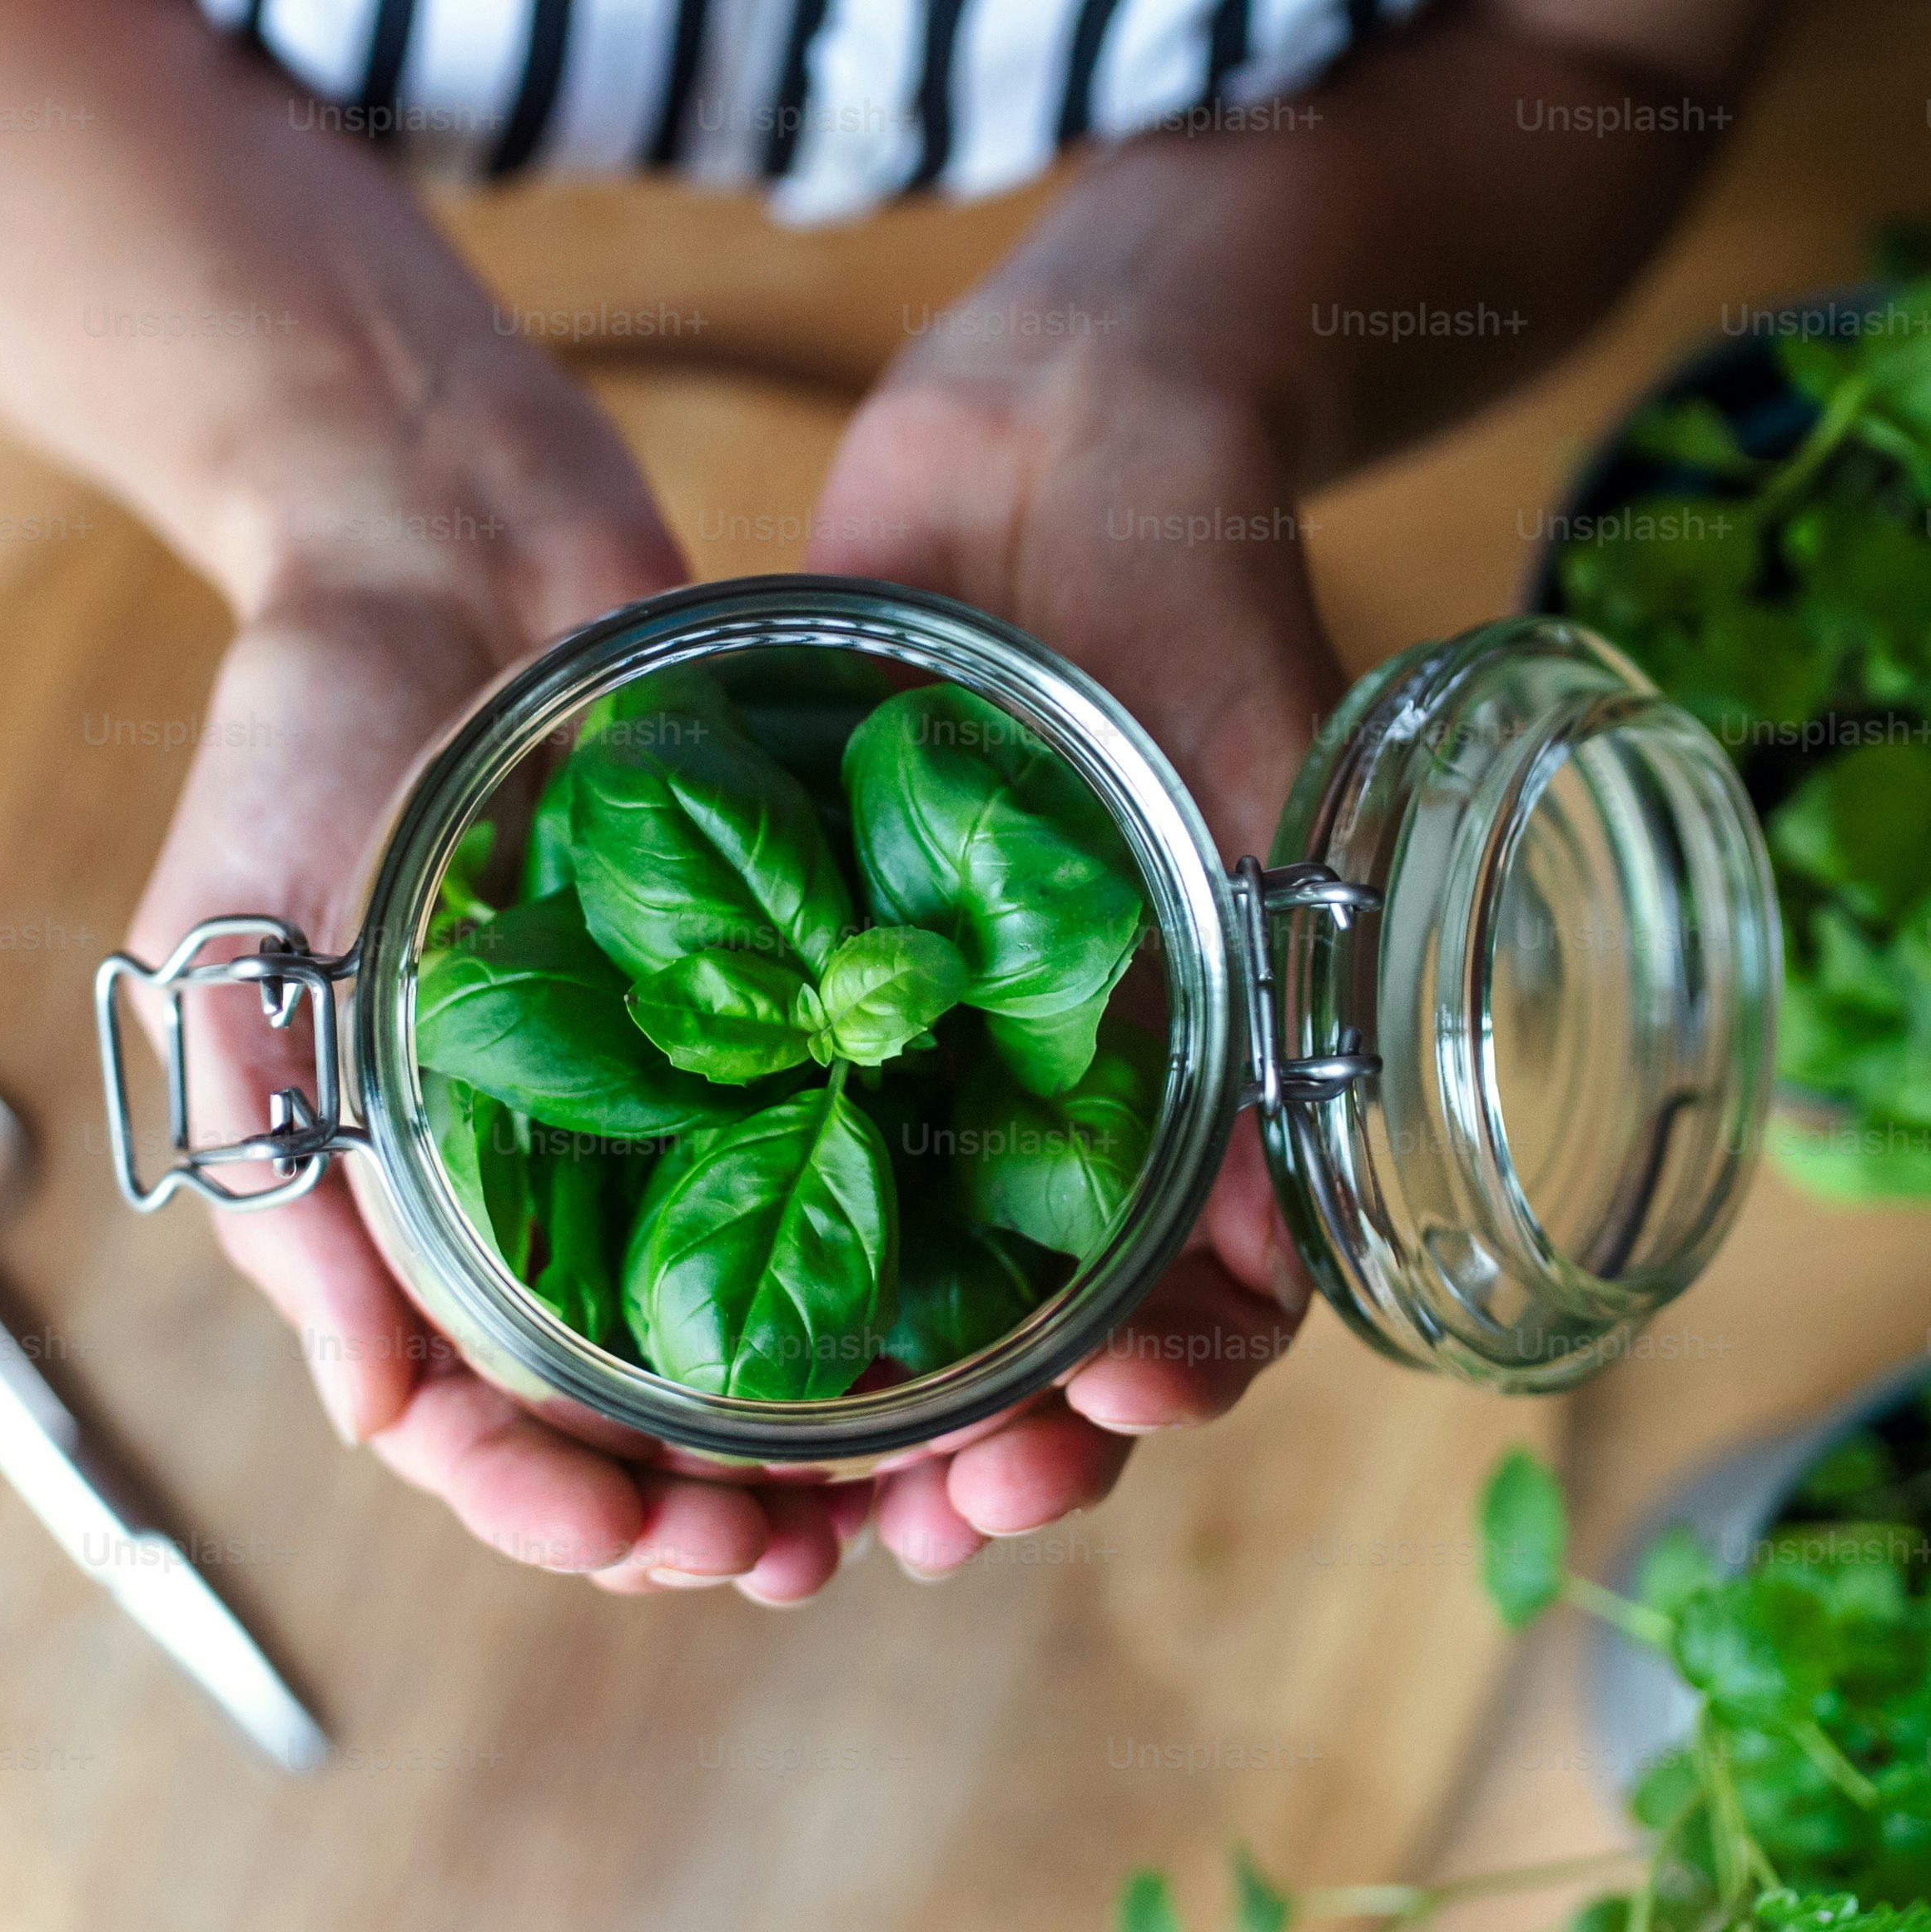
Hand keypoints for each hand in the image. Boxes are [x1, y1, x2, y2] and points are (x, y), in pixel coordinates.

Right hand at [125, 348, 888, 1601]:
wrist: (438, 526)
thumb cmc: (303, 732)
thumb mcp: (231, 941)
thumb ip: (280, 1162)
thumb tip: (371, 1406)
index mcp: (392, 1200)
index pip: (460, 1419)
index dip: (538, 1501)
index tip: (618, 1531)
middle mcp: (535, 1183)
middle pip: (620, 1422)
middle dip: (694, 1519)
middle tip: (787, 1555)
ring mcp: (659, 1109)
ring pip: (742, 1343)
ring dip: (814, 1450)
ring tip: (906, 1499)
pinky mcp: (771, 1018)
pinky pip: (838, 1180)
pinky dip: (898, 1282)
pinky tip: (974, 1340)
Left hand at [799, 309, 1344, 1576]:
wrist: (1073, 411)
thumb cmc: (1204, 577)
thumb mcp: (1260, 775)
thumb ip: (1264, 988)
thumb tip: (1269, 1261)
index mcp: (1210, 1081)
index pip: (1205, 1309)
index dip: (1149, 1401)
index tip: (1091, 1438)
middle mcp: (1071, 1091)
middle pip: (1034, 1339)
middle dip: (979, 1452)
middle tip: (921, 1520)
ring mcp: (937, 1042)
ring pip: (896, 1284)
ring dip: (850, 1407)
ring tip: (783, 1500)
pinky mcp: (813, 973)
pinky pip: (766, 1144)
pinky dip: (727, 1250)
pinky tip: (661, 1333)